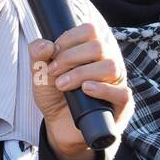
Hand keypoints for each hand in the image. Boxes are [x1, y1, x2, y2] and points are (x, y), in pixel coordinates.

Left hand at [29, 21, 132, 159]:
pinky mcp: (122, 106)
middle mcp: (108, 64)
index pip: (89, 31)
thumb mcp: (40, 74)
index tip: (51, 54)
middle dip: (69, 58)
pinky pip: (121, 93)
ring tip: (63, 85)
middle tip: (53, 73)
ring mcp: (117, 84)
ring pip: (111, 66)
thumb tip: (45, 44)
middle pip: (99, 47)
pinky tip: (85, 90)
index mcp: (93, 52)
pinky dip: (102, 89)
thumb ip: (37, 56)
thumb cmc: (56, 97)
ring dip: (81, 74)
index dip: (67, 39)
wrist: (60, 128)